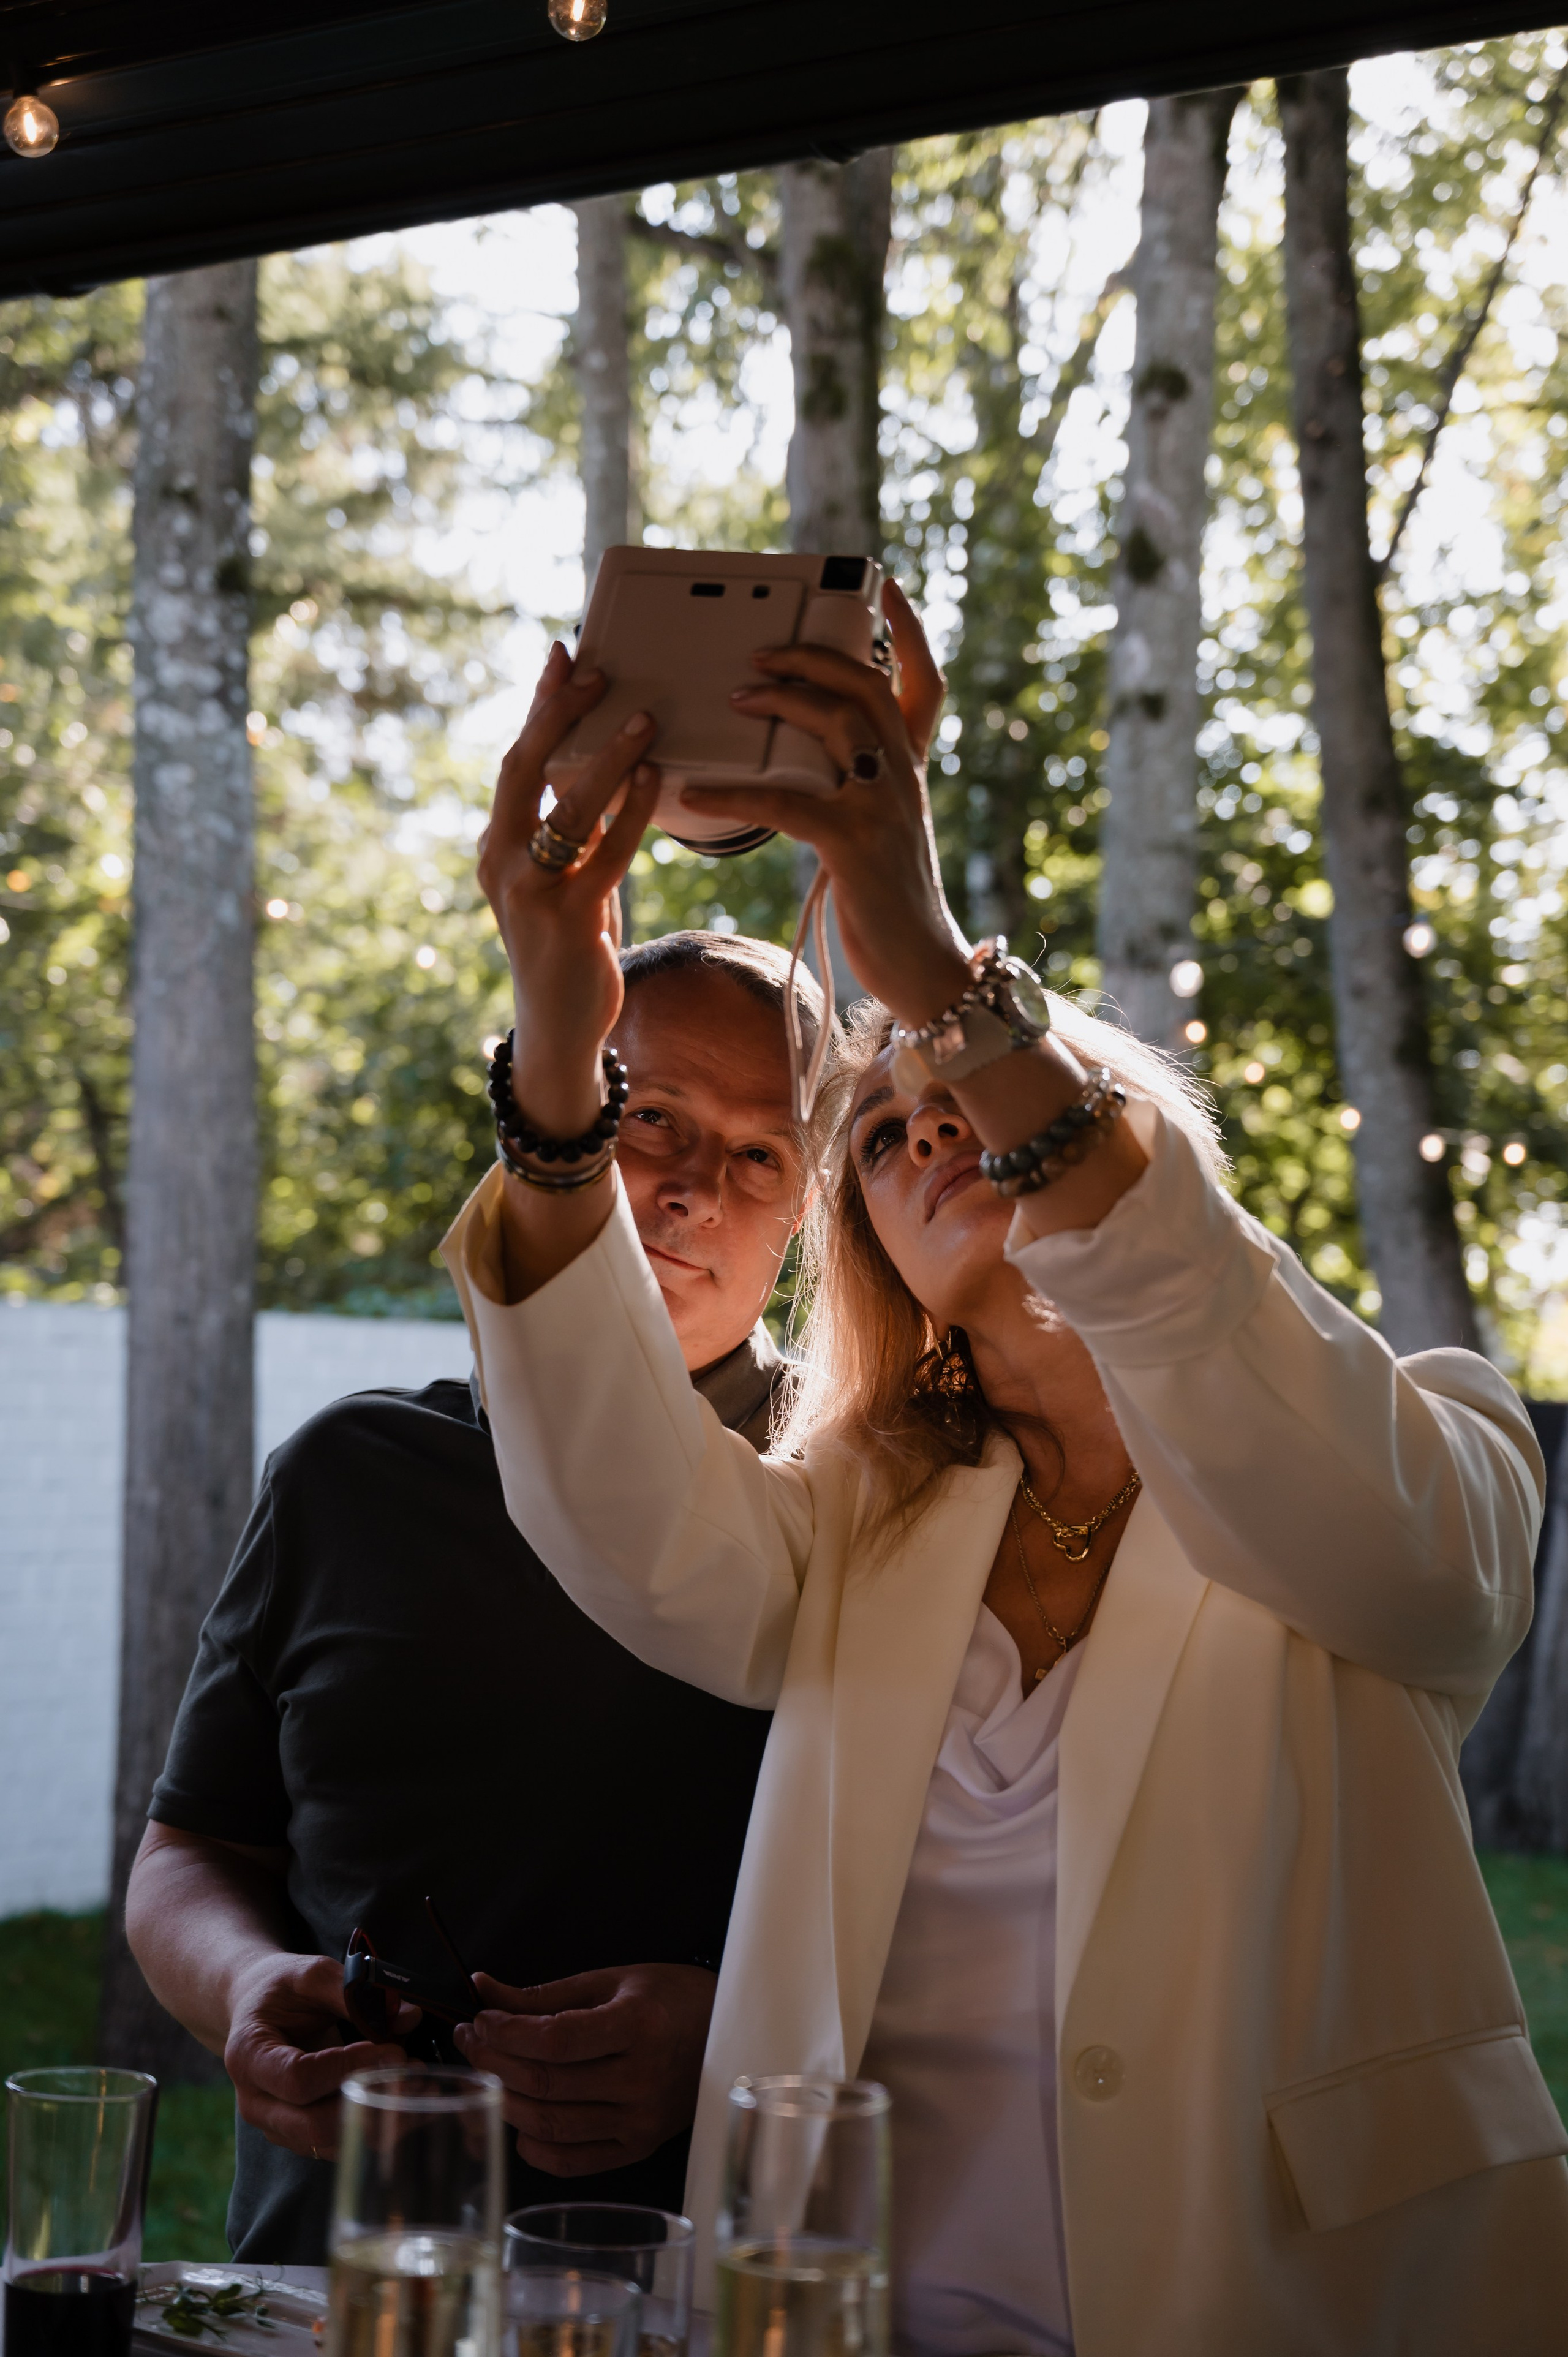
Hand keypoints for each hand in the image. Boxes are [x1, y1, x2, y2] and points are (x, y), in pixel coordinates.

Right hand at [222, 1953, 412, 2160]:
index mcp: (249, 2056)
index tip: (390, 2049)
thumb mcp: (310, 1975)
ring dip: (379, 2120)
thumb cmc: (283, 1989)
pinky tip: (407, 2101)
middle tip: (413, 2071)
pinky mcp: (298, 2135)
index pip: (298, 2079)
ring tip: (420, 2086)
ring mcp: (276, 2125)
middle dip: (369, 2102)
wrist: (256, 2008)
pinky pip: (338, 2145)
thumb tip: (409, 2017)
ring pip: (329, 2143)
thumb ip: (354, 1993)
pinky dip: (375, 2127)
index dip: (346, 2068)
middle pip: (313, 2125)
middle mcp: (256, 2102)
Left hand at [454, 1961, 715, 2175]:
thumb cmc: (670, 1998)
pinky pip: (573, 2161)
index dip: (506, 2032)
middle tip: (471, 2040)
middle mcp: (642, 2079)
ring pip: (551, 2124)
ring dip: (506, 2099)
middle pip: (546, 2083)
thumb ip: (546, 1994)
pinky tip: (520, 2121)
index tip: (480, 2019)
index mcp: (639, 2026)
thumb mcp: (612, 1980)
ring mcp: (641, 2120)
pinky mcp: (639, 2146)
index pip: (555, 2039)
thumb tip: (483, 1989)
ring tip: (488, 2073)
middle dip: (495, 2061)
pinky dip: (535, 2146)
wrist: (729, 2034)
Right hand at [476, 643, 662, 1134]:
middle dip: (560, 714)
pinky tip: (656, 780)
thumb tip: (606, 768)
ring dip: (607, 757)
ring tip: (645, 718)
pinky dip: (631, 812)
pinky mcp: (567, 918)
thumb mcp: (567, 878)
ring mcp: (529, 890)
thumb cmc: (571, 946)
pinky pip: (605, 852)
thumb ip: (575, 829)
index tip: (562, 656)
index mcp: (497, 845)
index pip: (518, 762)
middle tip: (596, 668)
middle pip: (526, 770)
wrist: (561, 1026)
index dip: (540, 706)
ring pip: (568, 808)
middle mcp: (501, 861)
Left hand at [687, 580, 972, 1024]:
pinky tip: (698, 795)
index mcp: (911, 772)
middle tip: (761, 651)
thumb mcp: (880, 836)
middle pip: (867, 686)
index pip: (924, 685)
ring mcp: (883, 808)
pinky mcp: (855, 845)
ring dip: (781, 700)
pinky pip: (786, 803)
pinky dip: (736, 795)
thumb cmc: (890, 907)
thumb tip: (801, 764)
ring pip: (836, 724)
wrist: (925, 969)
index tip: (887, 587)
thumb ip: (856, 793)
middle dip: (815, 656)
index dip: (909, 633)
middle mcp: (904, 779)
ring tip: (736, 695)